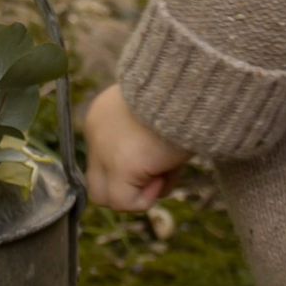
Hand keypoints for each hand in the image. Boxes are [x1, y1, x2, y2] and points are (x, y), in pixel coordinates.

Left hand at [84, 83, 187, 211]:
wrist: (190, 83)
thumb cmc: (185, 93)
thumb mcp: (158, 113)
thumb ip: (145, 141)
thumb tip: (155, 177)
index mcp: (103, 114)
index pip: (104, 157)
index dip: (132, 168)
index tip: (159, 160)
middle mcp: (95, 132)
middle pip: (98, 183)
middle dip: (128, 189)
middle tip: (160, 174)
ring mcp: (104, 151)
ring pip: (107, 197)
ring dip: (141, 192)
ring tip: (168, 167)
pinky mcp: (121, 167)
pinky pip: (125, 202)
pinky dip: (146, 199)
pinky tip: (165, 173)